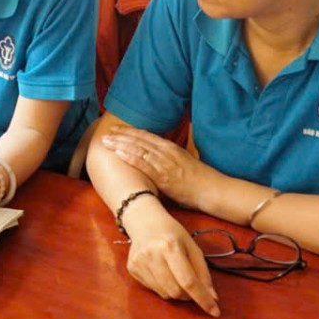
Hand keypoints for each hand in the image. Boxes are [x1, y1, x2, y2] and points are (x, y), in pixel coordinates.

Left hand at [102, 126, 221, 209]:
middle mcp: (166, 152)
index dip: (129, 131)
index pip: (146, 135)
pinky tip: (119, 153)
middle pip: (139, 140)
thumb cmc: (199, 179)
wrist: (213, 189)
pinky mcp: (164, 176)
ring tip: (106, 141)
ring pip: (139, 149)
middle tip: (105, 132)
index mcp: (170, 147)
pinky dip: (130, 157)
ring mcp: (165, 163)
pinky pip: (144, 164)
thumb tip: (154, 157)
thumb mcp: (183, 161)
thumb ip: (168, 157)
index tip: (116, 129)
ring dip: (120, 144)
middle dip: (121, 135)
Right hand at [120, 199, 219, 316]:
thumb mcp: (192, 247)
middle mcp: (152, 255)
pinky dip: (163, 288)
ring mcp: (140, 263)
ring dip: (176, 293)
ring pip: (165, 294)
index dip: (203, 299)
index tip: (215, 312)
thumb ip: (203, 273)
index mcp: (170, 247)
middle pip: (176, 291)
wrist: (144, 221)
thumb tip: (213, 298)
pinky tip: (162, 273)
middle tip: (192, 287)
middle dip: (189, 295)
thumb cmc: (172, 233)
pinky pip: (153, 290)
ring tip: (176, 277)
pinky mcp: (132, 269)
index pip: (189, 281)